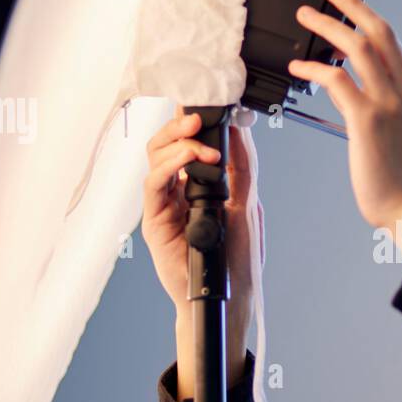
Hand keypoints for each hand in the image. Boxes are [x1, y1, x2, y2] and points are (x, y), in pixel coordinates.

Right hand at [141, 107, 264, 388]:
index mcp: (200, 185)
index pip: (191, 143)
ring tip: (200, 139)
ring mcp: (164, 205)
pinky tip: (187, 162)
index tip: (211, 101)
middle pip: (167, 144)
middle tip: (201, 116)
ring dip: (177, 141)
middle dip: (181, 124)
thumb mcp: (248, 206)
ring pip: (156, 158)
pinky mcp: (155, 222)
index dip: (195, 121)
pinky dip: (169, 167)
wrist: (228, 299)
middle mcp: (178, 191)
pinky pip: (153, 184)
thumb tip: (241, 132)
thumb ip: (242, 171)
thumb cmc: (237, 262)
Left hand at [287, 0, 401, 231]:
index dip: (368, 21)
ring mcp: (390, 102)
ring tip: (306, 16)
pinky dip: (314, 68)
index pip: (394, 44)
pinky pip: (337, 79)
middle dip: (352, 3)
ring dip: (328, 25)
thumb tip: (350, 88)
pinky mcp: (367, 119)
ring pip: (358, 46)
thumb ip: (384, 106)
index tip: (348, 11)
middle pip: (380, 30)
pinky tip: (299, 68)